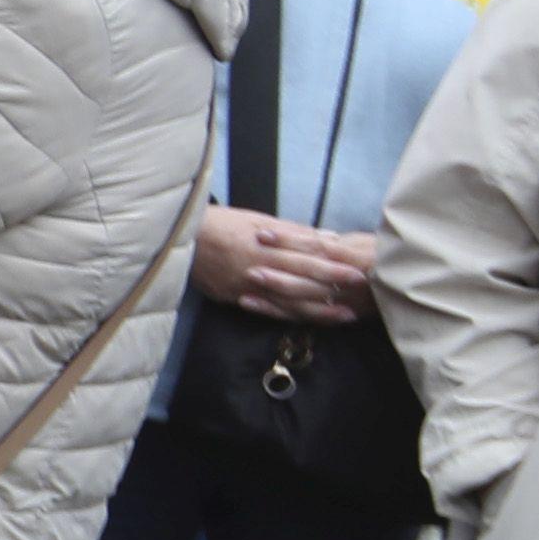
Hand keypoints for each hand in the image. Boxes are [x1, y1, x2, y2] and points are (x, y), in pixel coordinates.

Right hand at [199, 205, 373, 323]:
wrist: (177, 238)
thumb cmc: (218, 223)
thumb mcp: (255, 219)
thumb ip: (291, 231)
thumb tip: (326, 237)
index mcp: (264, 244)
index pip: (306, 256)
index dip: (333, 264)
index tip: (357, 269)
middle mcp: (257, 267)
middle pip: (302, 279)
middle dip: (333, 286)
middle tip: (361, 292)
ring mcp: (246, 286)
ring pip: (288, 301)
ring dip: (319, 309)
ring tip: (345, 315)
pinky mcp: (235, 298)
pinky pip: (267, 311)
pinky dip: (290, 316)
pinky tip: (309, 321)